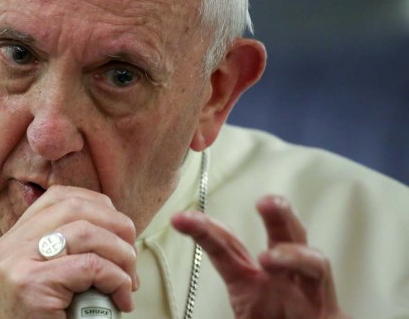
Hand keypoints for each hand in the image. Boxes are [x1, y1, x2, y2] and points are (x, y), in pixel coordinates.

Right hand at [0, 185, 137, 318]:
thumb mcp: (52, 276)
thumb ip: (68, 249)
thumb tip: (117, 228)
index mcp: (15, 238)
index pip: (60, 197)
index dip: (98, 205)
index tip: (119, 227)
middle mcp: (11, 246)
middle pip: (75, 209)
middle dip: (116, 226)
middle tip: (131, 254)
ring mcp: (18, 263)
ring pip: (87, 234)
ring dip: (122, 255)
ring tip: (129, 279)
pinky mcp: (31, 285)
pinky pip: (90, 267)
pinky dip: (117, 279)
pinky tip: (121, 296)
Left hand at [171, 195, 351, 318]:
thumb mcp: (238, 314)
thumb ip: (215, 307)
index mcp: (251, 283)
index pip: (226, 248)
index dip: (204, 230)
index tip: (180, 219)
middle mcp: (282, 280)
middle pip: (283, 236)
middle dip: (277, 213)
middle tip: (266, 202)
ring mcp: (308, 294)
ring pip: (312, 261)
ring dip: (293, 253)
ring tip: (269, 258)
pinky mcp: (330, 314)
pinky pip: (324, 287)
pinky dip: (312, 275)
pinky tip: (301, 278)